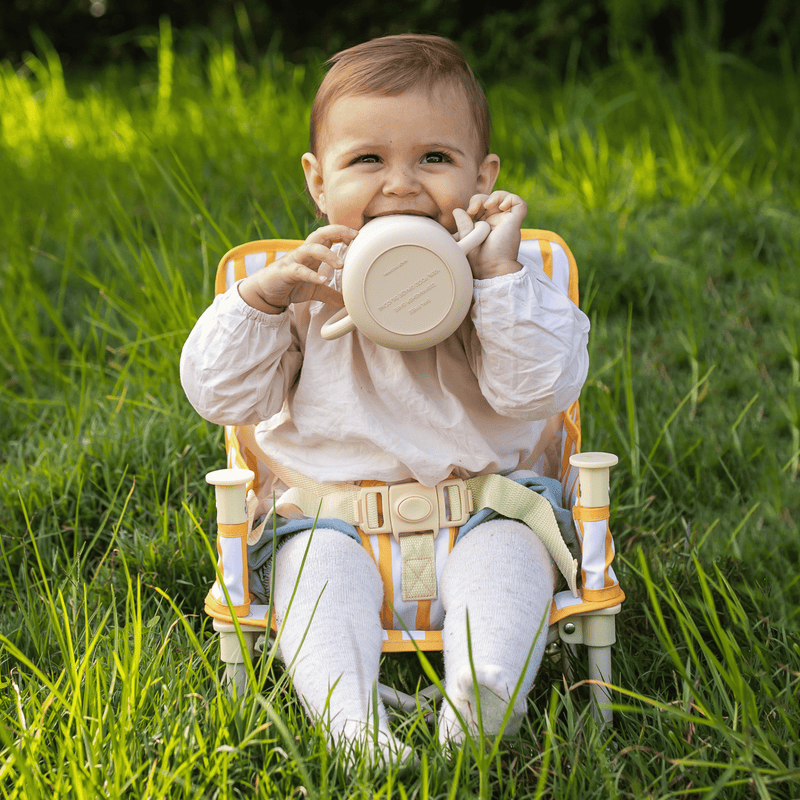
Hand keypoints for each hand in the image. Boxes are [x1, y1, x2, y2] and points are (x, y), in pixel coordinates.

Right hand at [238, 225, 357, 313]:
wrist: (266, 293)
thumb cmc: (290, 285)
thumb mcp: (315, 289)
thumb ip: (331, 293)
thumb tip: (348, 302)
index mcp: (312, 253)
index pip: (328, 235)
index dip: (343, 232)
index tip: (358, 236)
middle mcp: (304, 253)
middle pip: (320, 233)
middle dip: (338, 231)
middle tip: (354, 237)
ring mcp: (294, 261)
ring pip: (310, 248)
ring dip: (327, 254)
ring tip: (341, 265)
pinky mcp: (285, 272)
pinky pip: (299, 270)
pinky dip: (312, 275)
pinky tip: (323, 280)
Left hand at [456, 191, 526, 279]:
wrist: (492, 269)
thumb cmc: (479, 259)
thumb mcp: (467, 238)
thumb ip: (463, 224)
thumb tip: (457, 210)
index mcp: (486, 225)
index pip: (482, 206)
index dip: (474, 203)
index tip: (468, 213)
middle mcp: (497, 222)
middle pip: (491, 199)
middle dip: (480, 198)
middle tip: (473, 209)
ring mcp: (507, 221)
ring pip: (505, 198)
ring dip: (495, 195)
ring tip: (486, 204)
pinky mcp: (515, 221)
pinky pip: (519, 203)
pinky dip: (510, 198)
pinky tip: (501, 206)